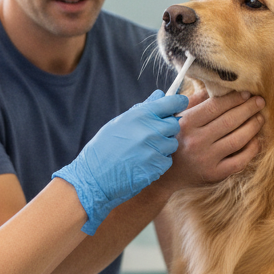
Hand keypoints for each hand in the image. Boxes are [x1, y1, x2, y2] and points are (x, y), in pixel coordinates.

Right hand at [54, 90, 187, 234]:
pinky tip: (143, 163)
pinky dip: (158, 162)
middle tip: (152, 135)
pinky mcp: (157, 167)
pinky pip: (167, 160)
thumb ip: (142, 109)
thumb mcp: (119, 123)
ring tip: (143, 151)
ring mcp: (155, 149)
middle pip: (174, 124)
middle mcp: (150, 130)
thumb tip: (159, 95)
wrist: (94, 178)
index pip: (171, 103)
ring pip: (172, 143)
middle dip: (167, 128)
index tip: (180, 104)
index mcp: (140, 115)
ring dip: (163, 146)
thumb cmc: (103, 148)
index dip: (178, 103)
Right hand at [160, 89, 263, 192]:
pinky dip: (252, 148)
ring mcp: (206, 159)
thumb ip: (194, 101)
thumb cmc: (173, 139)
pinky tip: (256, 139)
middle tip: (260, 101)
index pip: (215, 106)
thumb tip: (215, 88)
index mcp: (186, 123)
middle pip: (230, 121)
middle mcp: (196, 141)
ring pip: (238, 139)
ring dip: (253, 126)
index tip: (246, 93)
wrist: (166, 174)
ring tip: (260, 118)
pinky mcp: (214, 174)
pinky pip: (240, 160)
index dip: (234, 98)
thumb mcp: (176, 117)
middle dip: (249, 108)